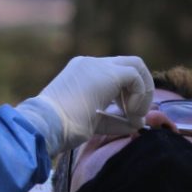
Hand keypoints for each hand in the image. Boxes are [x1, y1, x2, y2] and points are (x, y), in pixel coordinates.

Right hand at [17, 55, 152, 156]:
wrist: (47, 124)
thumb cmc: (63, 128)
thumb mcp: (93, 121)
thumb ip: (115, 118)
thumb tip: (139, 123)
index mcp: (81, 72)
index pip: (113, 74)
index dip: (126, 94)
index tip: (126, 115)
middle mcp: (89, 63)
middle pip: (127, 65)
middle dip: (139, 89)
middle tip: (136, 114)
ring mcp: (97, 65)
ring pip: (135, 65)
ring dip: (143, 91)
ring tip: (135, 115)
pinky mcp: (108, 73)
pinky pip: (136, 76)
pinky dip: (141, 95)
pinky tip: (131, 114)